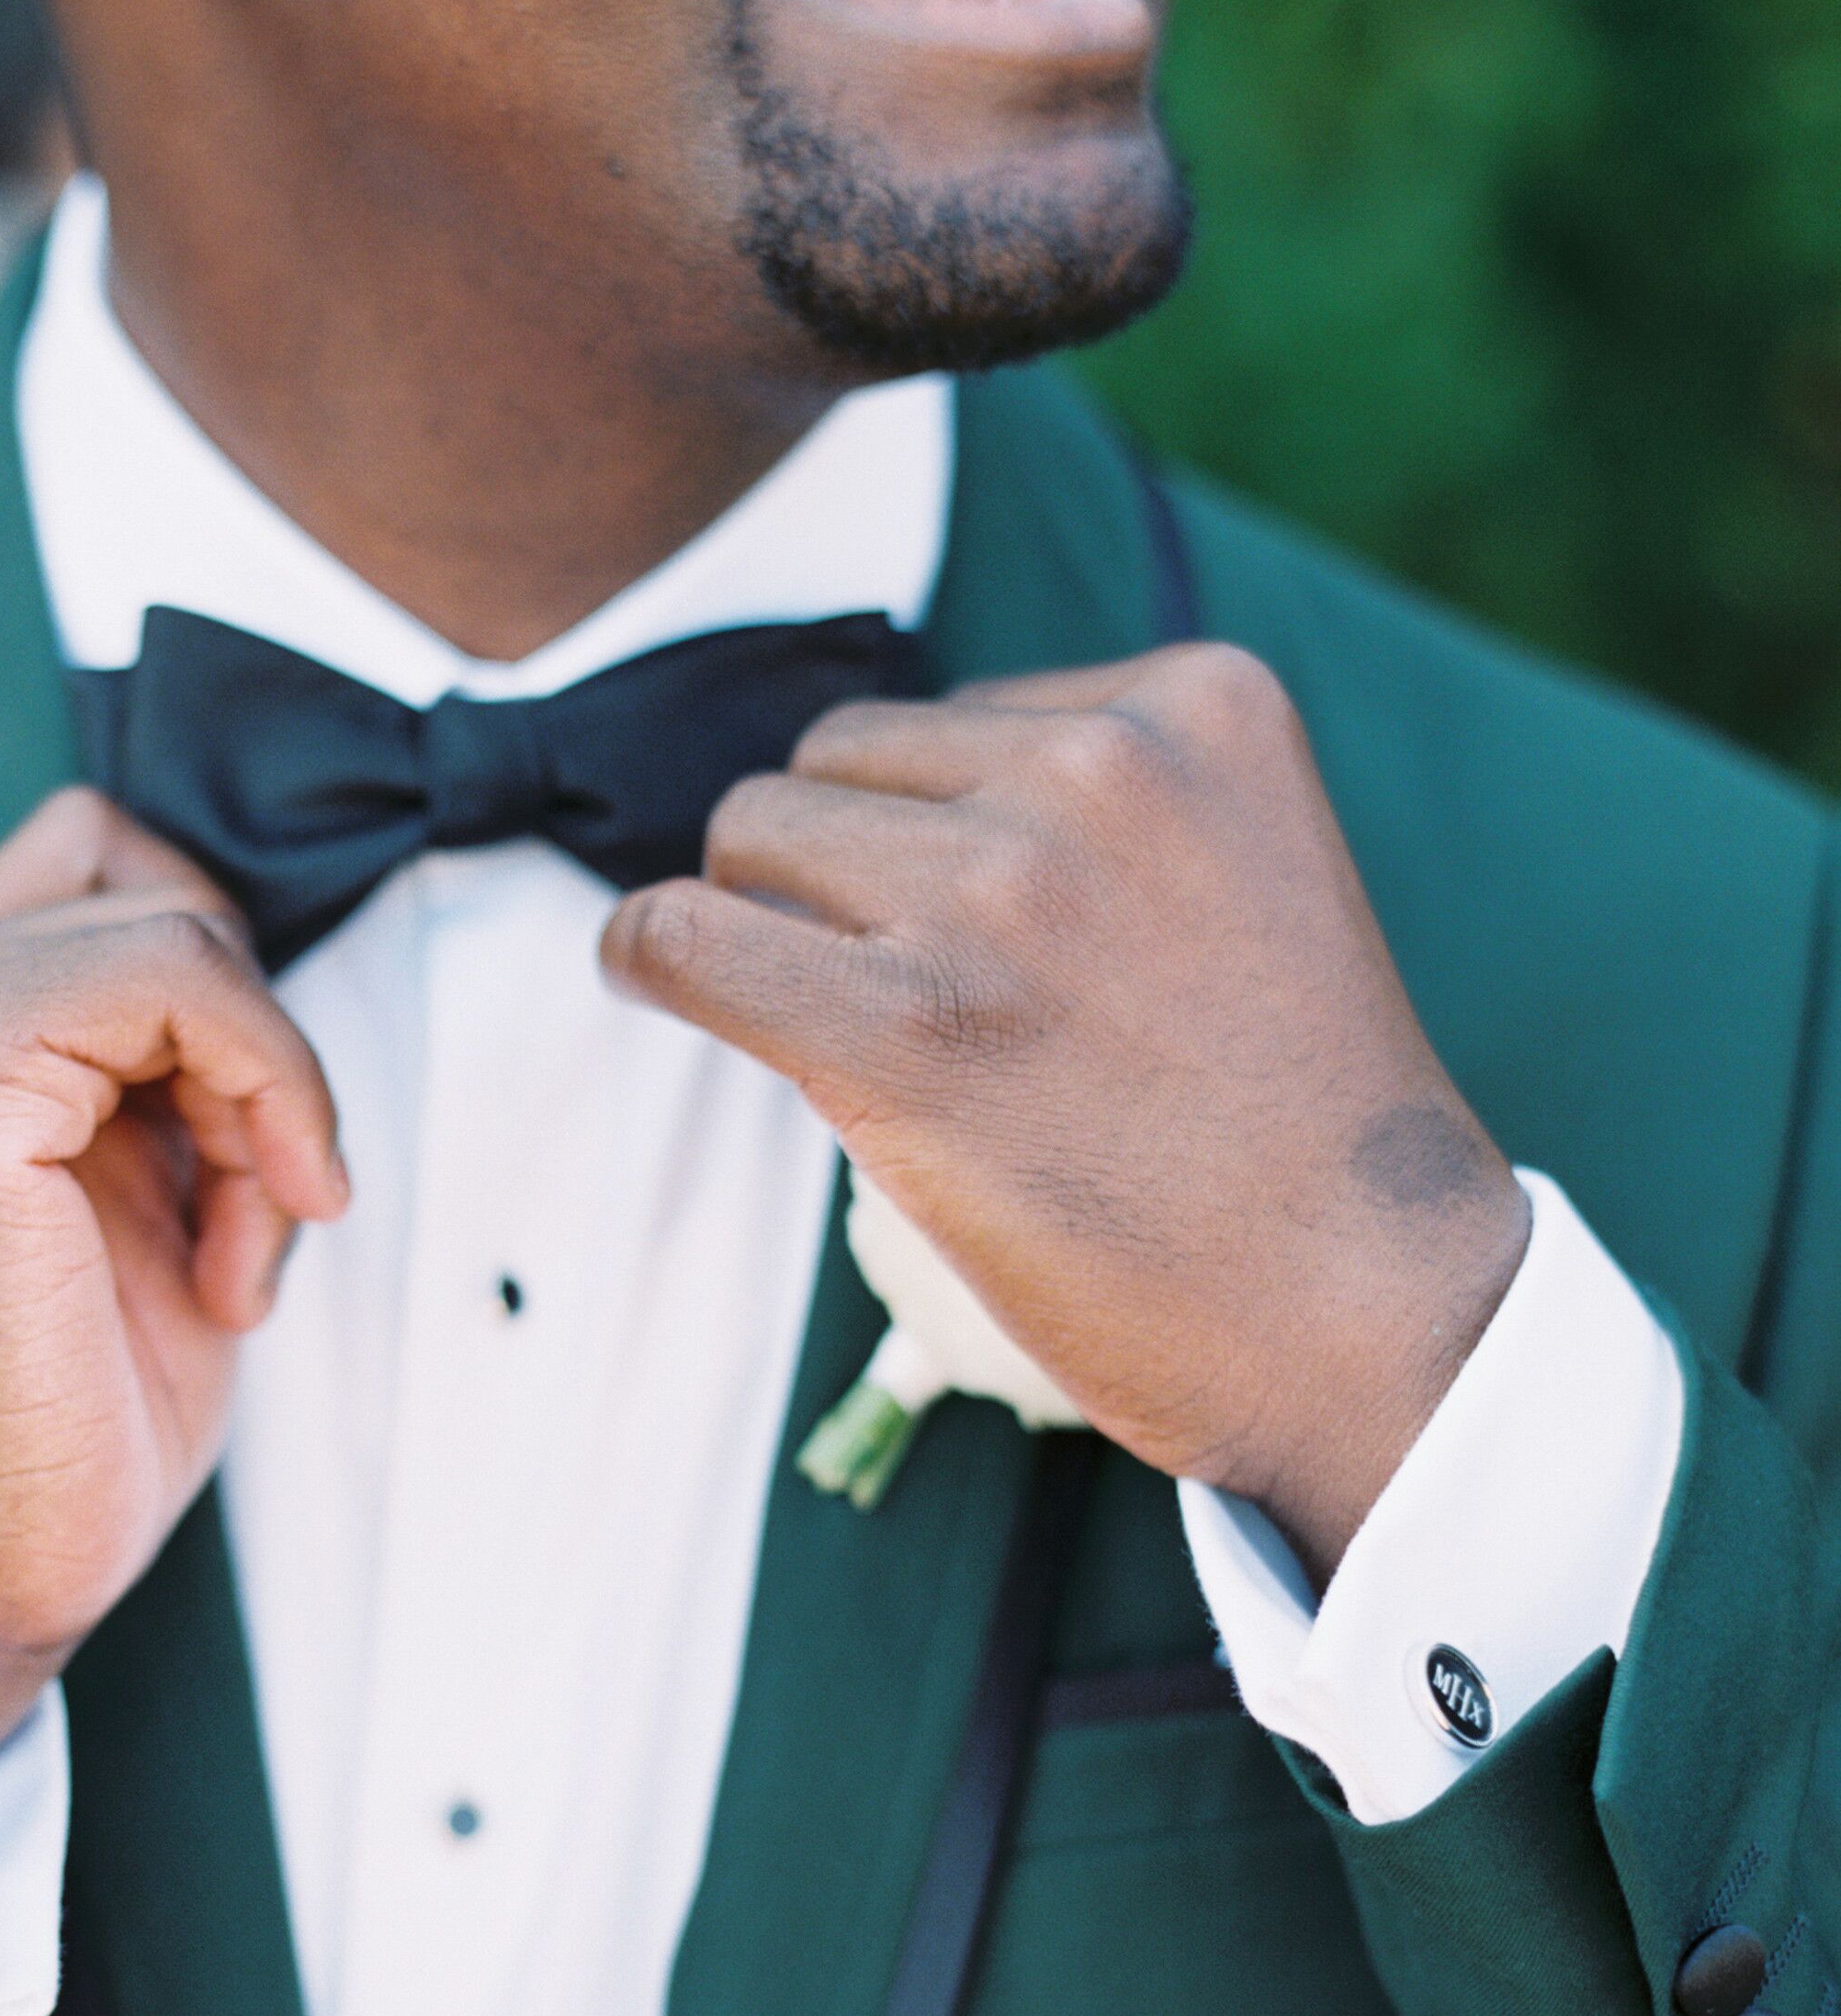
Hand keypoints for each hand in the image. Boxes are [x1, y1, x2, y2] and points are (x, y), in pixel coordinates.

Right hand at [0, 790, 347, 1801]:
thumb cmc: (56, 1417)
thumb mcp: (136, 1189)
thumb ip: (163, 1063)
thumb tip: (259, 968)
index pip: (105, 868)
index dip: (219, 1000)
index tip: (252, 1163)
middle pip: (159, 895)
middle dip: (256, 1062)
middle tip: (261, 1229)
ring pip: (183, 934)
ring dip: (268, 1098)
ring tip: (241, 1256)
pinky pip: (179, 976)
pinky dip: (266, 1095)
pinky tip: (241, 1259)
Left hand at [603, 644, 1529, 1585]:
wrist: (1367, 1314)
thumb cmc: (1291, 1131)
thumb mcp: (1241, 875)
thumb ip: (1091, 807)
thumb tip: (857, 808)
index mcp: (1198, 701)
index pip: (953, 721)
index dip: (932, 840)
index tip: (998, 953)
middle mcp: (1097, 767)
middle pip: (833, 763)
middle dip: (834, 873)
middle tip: (917, 1007)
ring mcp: (1001, 891)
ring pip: (749, 838)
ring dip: (768, 930)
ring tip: (866, 1039)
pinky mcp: (906, 1029)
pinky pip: (681, 938)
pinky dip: (648, 960)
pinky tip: (660, 988)